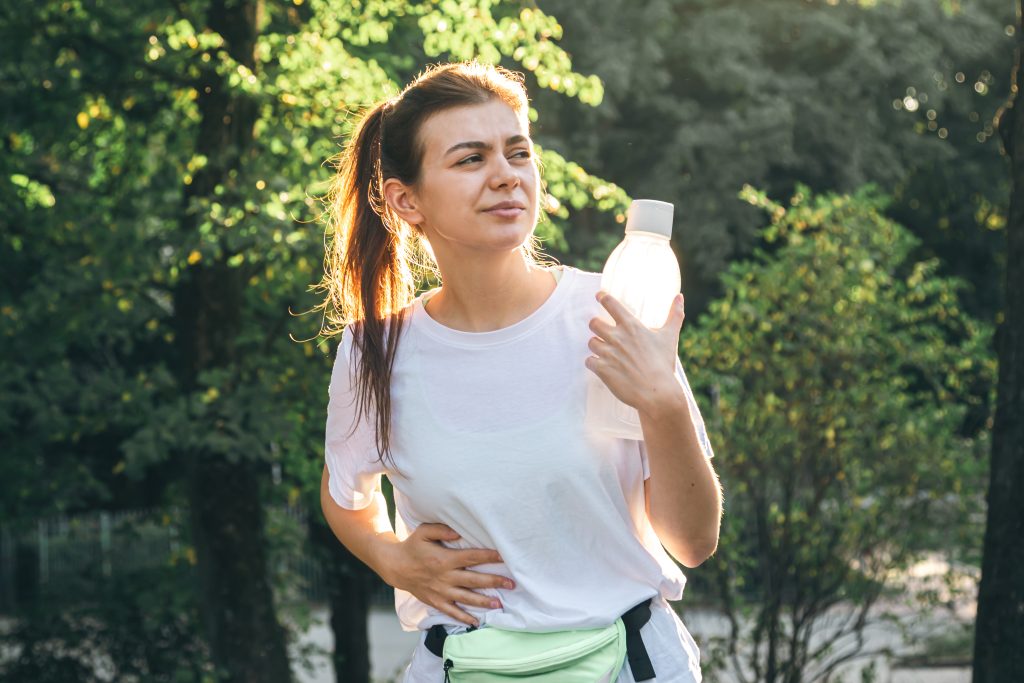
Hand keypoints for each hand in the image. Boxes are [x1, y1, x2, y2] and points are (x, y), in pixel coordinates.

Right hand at [385, 523, 513, 627]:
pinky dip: (464, 618)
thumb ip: (442, 530)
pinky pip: (452, 612)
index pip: (471, 557)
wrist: (396, 567)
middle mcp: (445, 577)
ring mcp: (441, 591)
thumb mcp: (423, 532)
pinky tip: (476, 622)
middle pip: (474, 580)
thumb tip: (459, 533)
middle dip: (494, 582)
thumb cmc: (413, 546)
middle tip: (511, 584)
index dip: (488, 557)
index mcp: (444, 559)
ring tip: (499, 604)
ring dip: (483, 602)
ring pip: (466, 598)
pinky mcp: (436, 601)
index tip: (504, 556)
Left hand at [585, 290, 685, 414]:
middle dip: (597, 327)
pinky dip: (594, 363)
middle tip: (604, 333)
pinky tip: (603, 367)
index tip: (600, 296)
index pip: (610, 303)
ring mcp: (608, 353)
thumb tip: (680, 296)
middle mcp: (617, 337)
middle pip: (594, 323)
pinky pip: (589, 361)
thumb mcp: (670, 336)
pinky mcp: (602, 369)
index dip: (602, 298)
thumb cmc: (664, 364)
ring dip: (597, 346)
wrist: (658, 393)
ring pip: (591, 342)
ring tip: (608, 354)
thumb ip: (674, 314)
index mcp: (631, 326)